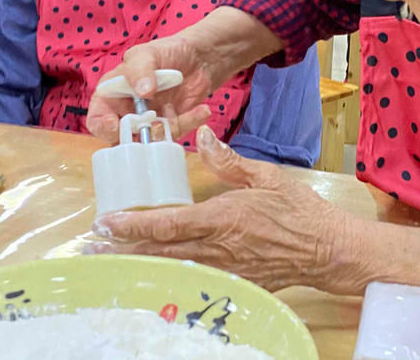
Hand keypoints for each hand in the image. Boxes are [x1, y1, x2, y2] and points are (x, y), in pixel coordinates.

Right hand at [87, 36, 212, 143]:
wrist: (198, 57)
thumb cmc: (165, 51)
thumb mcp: (147, 54)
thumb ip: (140, 70)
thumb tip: (142, 91)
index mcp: (112, 95)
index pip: (97, 120)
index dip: (103, 127)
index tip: (117, 125)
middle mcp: (127, 112)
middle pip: (123, 138)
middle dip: (139, 135)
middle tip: (156, 121)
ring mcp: (150, 122)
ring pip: (151, 140)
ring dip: (168, 129)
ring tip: (179, 111)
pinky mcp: (171, 125)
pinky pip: (177, 133)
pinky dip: (190, 123)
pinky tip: (202, 110)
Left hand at [88, 126, 364, 292]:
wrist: (326, 249)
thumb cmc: (299, 210)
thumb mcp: (266, 177)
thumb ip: (228, 160)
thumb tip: (200, 134)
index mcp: (223, 217)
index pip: (168, 223)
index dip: (133, 224)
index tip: (106, 222)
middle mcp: (219, 248)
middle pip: (161, 251)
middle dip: (124, 249)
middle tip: (93, 247)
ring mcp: (226, 271)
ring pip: (173, 268)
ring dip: (141, 263)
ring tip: (113, 259)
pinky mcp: (236, 284)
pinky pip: (196, 281)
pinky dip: (170, 276)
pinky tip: (154, 274)